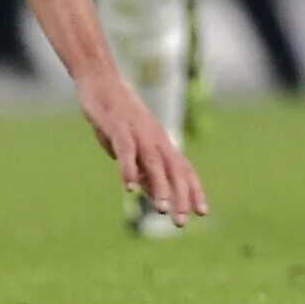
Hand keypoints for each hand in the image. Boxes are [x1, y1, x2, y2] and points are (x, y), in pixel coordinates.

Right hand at [77, 78, 208, 224]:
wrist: (102, 81)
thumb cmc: (118, 119)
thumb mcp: (135, 148)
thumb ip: (146, 170)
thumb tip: (157, 195)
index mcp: (161, 143)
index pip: (183, 169)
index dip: (193, 190)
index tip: (202, 212)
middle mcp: (155, 138)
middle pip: (173, 169)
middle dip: (179, 196)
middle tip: (182, 222)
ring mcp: (138, 131)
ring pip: (153, 162)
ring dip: (159, 186)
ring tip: (161, 210)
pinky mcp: (118, 126)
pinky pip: (126, 150)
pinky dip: (129, 168)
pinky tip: (129, 187)